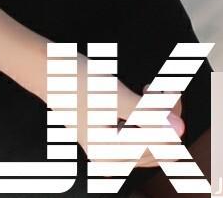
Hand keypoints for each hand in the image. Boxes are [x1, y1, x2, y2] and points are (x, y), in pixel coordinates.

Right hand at [35, 53, 185, 168]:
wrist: (42, 66)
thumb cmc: (74, 80)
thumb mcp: (114, 95)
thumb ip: (150, 115)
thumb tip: (180, 129)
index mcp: (110, 152)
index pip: (160, 146)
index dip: (171, 119)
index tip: (169, 90)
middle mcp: (108, 156)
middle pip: (157, 147)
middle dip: (166, 120)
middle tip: (163, 89)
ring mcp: (105, 147)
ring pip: (149, 141)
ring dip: (158, 118)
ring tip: (152, 91)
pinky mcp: (103, 135)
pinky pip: (136, 135)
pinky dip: (145, 118)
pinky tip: (141, 99)